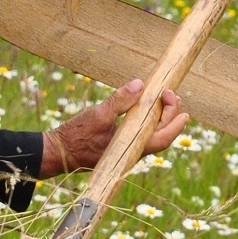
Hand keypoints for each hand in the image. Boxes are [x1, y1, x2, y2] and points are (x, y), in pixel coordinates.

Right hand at [39, 78, 187, 175]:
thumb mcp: (99, 114)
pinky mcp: (117, 148)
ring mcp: (125, 151)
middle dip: (170, 114)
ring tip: (163, 99)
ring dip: (159, 117)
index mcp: (131, 148)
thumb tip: (141, 85)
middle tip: (169, 94)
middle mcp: (131, 153)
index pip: (163, 138)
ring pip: (150, 135)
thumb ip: (121, 100)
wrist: (57, 154)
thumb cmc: (76, 136)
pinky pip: (139, 134)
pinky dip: (146, 120)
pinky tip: (143, 108)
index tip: (180, 105)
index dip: (176, 123)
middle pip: (160, 135)